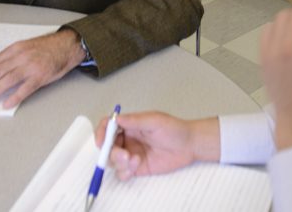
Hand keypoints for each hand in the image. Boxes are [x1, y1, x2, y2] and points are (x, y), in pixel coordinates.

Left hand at [0, 28, 83, 108]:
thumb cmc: (47, 47)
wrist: (67, 45)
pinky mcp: (41, 76)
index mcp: (16, 49)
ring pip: (7, 80)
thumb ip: (12, 57)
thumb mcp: (26, 47)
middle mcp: (21, 56)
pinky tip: (6, 104)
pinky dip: (14, 97)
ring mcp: (31, 66)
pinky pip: (25, 89)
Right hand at [102, 112, 219, 180]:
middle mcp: (128, 139)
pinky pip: (122, 173)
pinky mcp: (137, 167)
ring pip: (114, 161)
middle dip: (112, 153)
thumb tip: (116, 119)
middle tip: (124, 155)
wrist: (189, 145)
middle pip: (108, 147)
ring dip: (119, 163)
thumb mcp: (154, 120)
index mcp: (130, 125)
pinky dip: (124, 172)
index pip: (108, 127)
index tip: (102, 141)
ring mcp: (131, 154)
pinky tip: (135, 168)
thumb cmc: (174, 129)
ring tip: (135, 161)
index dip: (101, 133)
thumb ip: (135, 121)